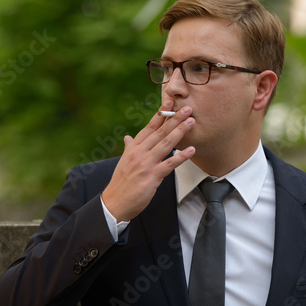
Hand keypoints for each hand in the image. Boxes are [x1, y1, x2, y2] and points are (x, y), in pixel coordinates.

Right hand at [101, 100, 195, 221]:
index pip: (149, 128)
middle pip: (159, 132)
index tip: (169, 103)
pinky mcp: (152, 177)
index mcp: (133, 148)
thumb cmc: (120, 184)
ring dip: (179, 132)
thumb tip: (127, 138)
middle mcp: (139, 153)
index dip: (160, 114)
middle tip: (186, 109)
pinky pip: (169, 164)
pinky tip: (191, 150)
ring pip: (165, 144)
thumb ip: (129, 148)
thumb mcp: (123, 162)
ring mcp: (145, 164)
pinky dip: (181, 157)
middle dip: (174, 119)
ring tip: (191, 122)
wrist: (114, 203)